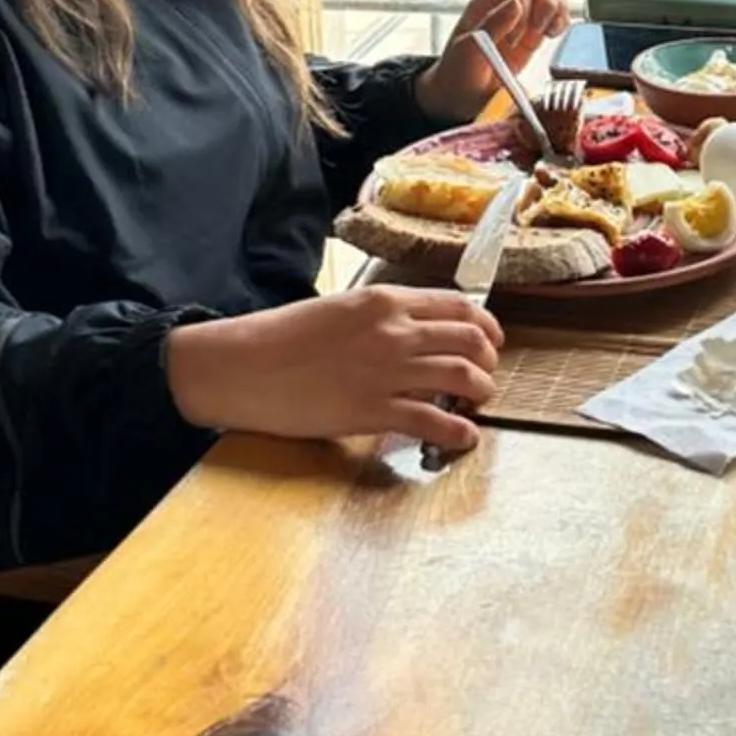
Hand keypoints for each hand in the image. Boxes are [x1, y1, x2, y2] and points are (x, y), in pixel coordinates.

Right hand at [163, 285, 501, 454]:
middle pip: (470, 339)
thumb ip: (380, 317)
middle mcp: (394, 331)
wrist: (244, 366)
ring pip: (462, 376)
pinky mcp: (373, 410)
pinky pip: (435, 420)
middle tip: (485, 375)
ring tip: (477, 402)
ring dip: (481, 391)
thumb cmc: (282, 337)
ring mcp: (386, 371)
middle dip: (488, 360)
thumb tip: (413, 330)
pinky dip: (460, 430)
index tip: (490, 340)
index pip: (459, 306)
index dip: (486, 326)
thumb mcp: (339, 310)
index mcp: (385, 300)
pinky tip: (464, 435)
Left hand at [416, 0, 570, 122]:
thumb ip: (492, 26)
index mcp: (485, 5)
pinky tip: (553, 35)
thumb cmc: (458, 74)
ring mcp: (520, 19)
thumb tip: (517, 3)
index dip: (526, 10)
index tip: (515, 40)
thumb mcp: (467, 52)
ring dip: (558, 11)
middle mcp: (504, 6)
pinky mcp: (533, 34)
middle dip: (547, 4)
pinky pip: (556, 15)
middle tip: (540, 30)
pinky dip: (562, 22)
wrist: (461, 98)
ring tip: (549, 33)